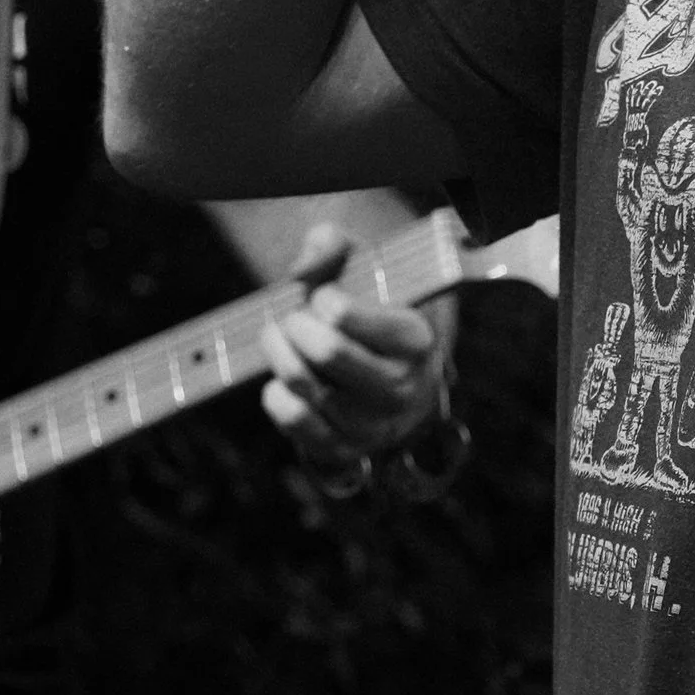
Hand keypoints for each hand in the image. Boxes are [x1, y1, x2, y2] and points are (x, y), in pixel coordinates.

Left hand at [259, 223, 458, 472]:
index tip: (323, 296)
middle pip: (328, 353)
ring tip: (278, 337)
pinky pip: (296, 424)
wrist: (391, 365)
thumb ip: (331, 243)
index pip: (354, 318)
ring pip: (307, 388)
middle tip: (291, 317)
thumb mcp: (363, 262)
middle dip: (296, 326)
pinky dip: (277, 397)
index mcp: (418, 339)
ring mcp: (377, 425)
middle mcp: (405, 388)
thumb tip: (302, 271)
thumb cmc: (373, 303)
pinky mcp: (347, 450)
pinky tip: (281, 379)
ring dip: (280, 355)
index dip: (326, 300)